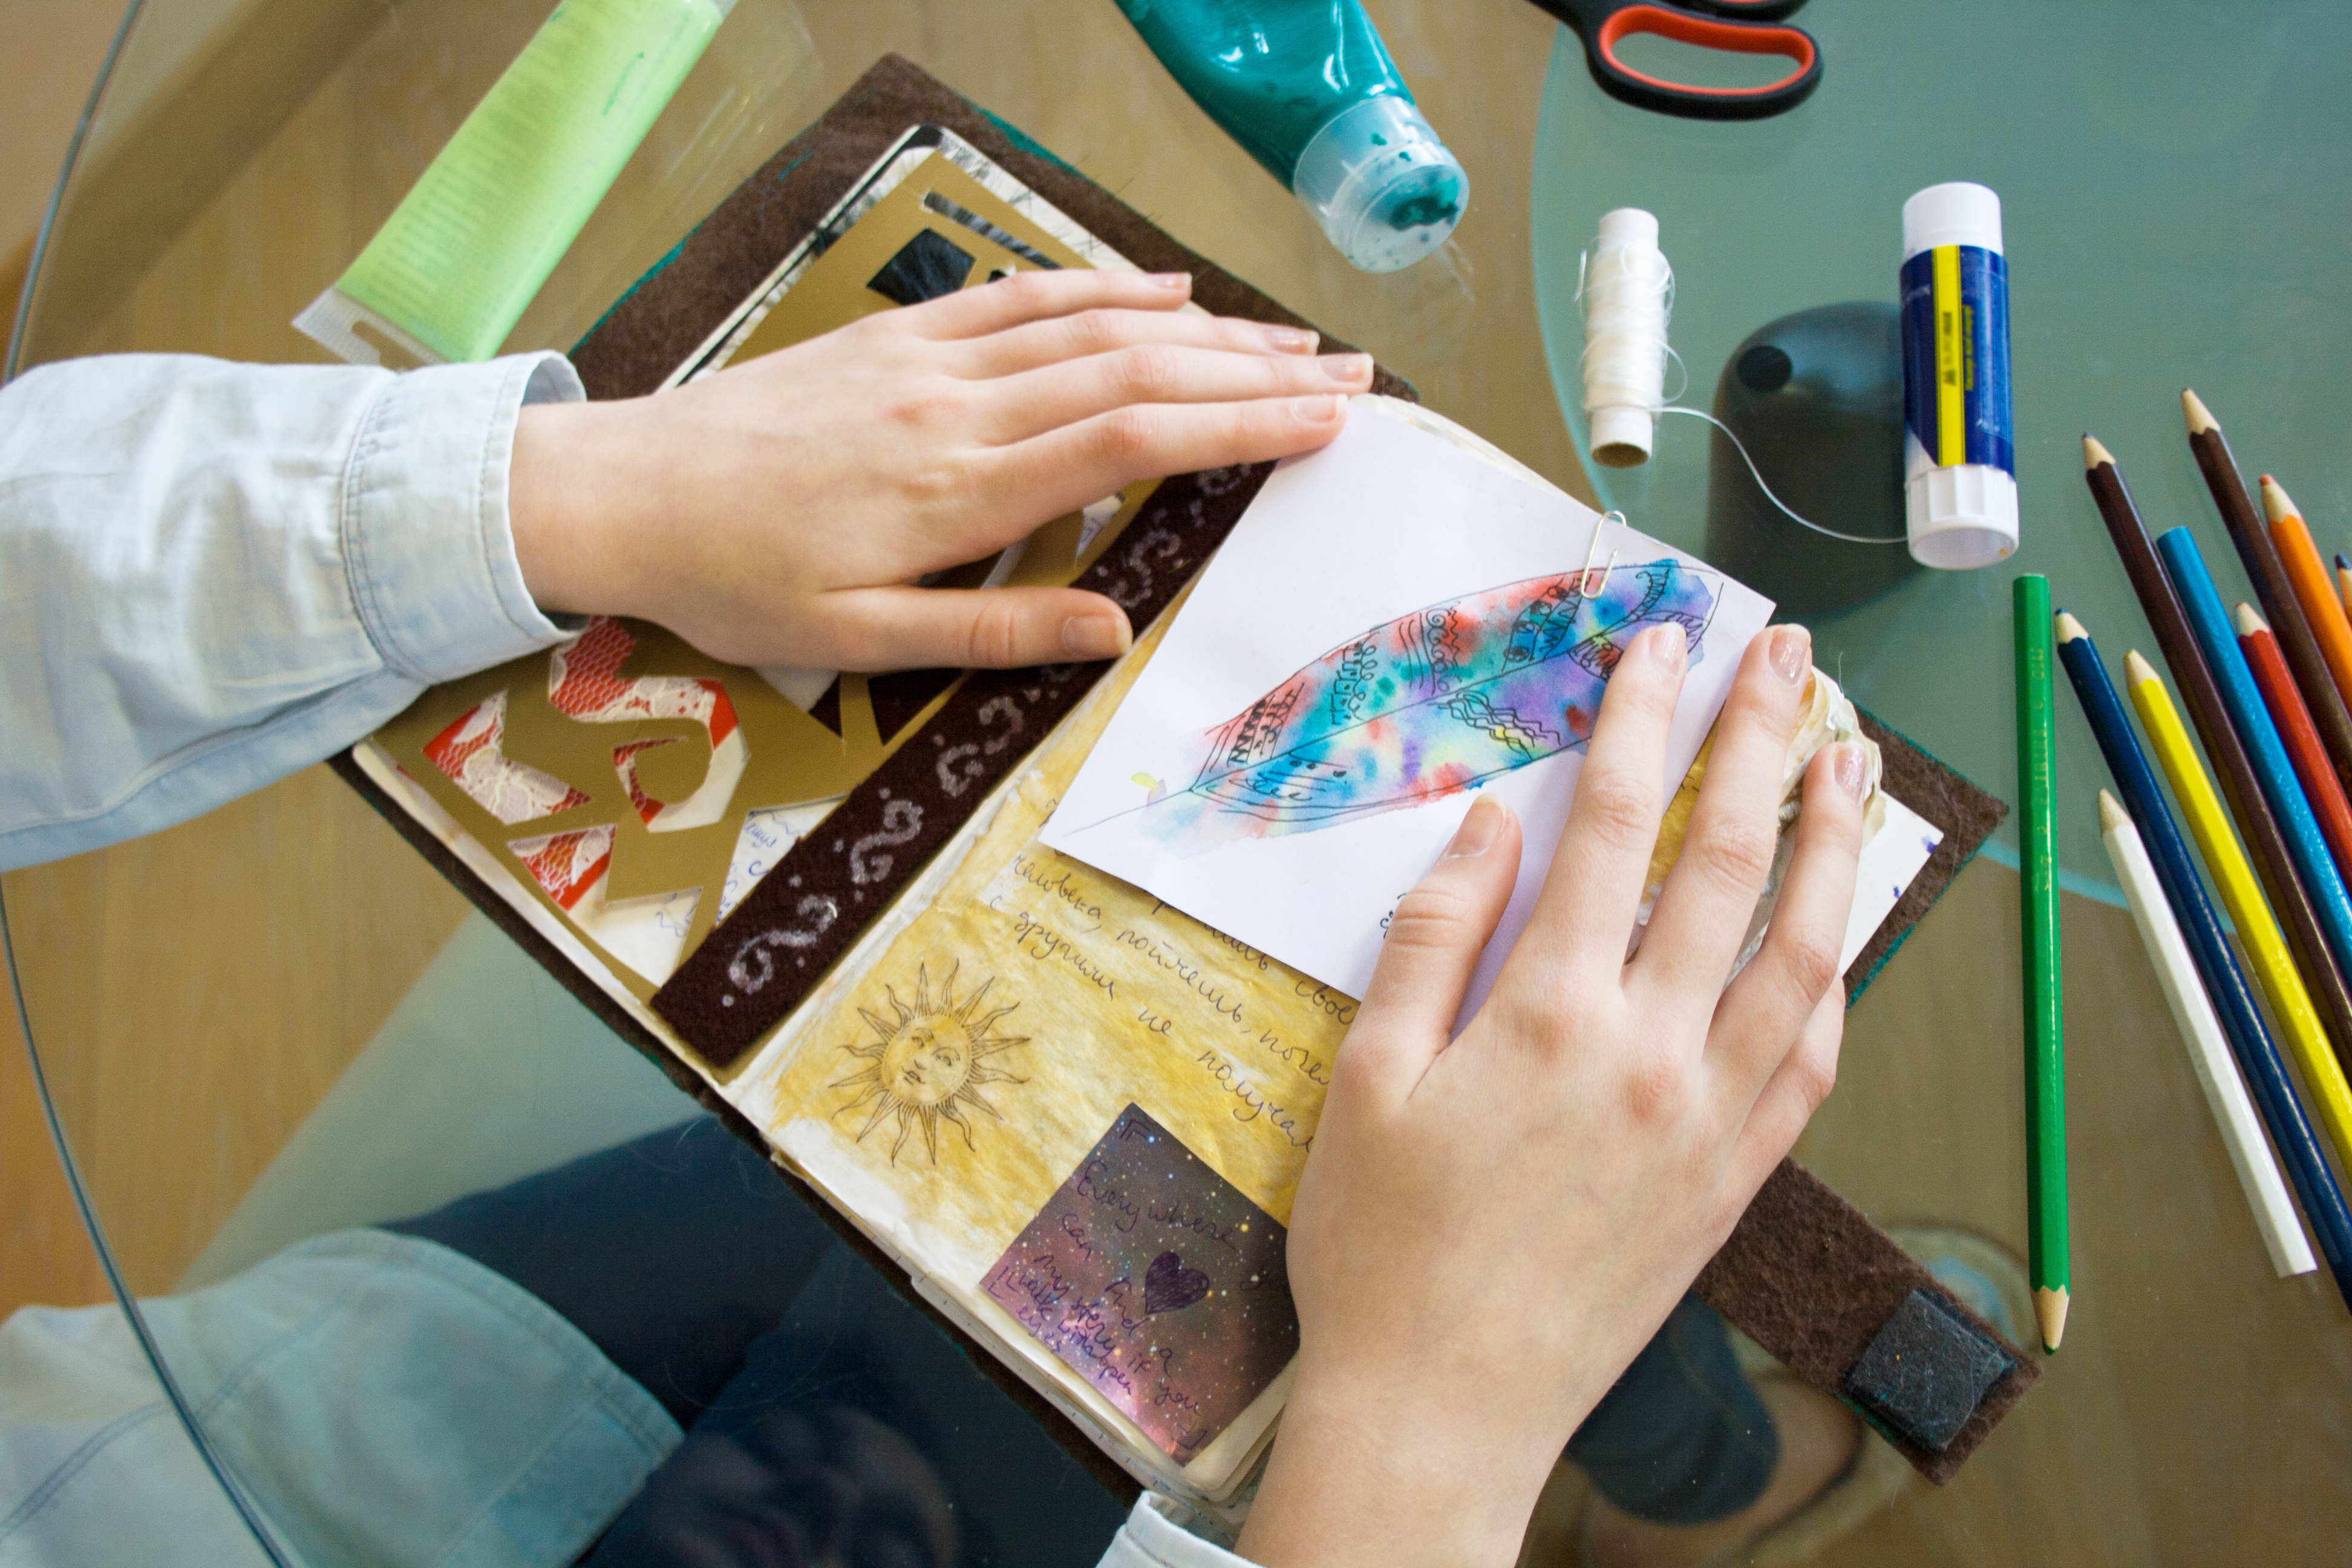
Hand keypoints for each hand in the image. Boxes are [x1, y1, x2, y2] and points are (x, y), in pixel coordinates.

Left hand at [507, 269, 1369, 669]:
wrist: (618, 493)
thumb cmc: (734, 584)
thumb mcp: (855, 642)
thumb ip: (991, 633)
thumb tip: (1113, 631)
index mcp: (958, 489)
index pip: (1132, 442)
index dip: (1239, 428)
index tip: (1323, 426)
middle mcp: (959, 407)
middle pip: (1135, 370)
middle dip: (1253, 373)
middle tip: (1348, 380)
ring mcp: (929, 362)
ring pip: (1091, 326)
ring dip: (1202, 329)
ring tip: (1290, 341)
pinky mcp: (897, 340)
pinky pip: (1018, 298)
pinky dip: (1101, 288)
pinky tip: (1163, 291)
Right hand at [1236, 622, 1869, 1567]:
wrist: (1445, 1407)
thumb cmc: (1383, 1246)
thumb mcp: (1368, 1076)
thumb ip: (1434, 938)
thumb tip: (1494, 825)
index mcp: (1548, 1016)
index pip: (1611, 828)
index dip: (1640, 721)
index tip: (1660, 646)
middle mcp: (1651, 1053)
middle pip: (1729, 862)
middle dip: (1761, 741)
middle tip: (1788, 658)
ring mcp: (1709, 1118)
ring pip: (1803, 952)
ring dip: (1834, 844)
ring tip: (1852, 761)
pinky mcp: (1736, 1179)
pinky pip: (1811, 1059)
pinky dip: (1835, 979)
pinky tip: (1837, 932)